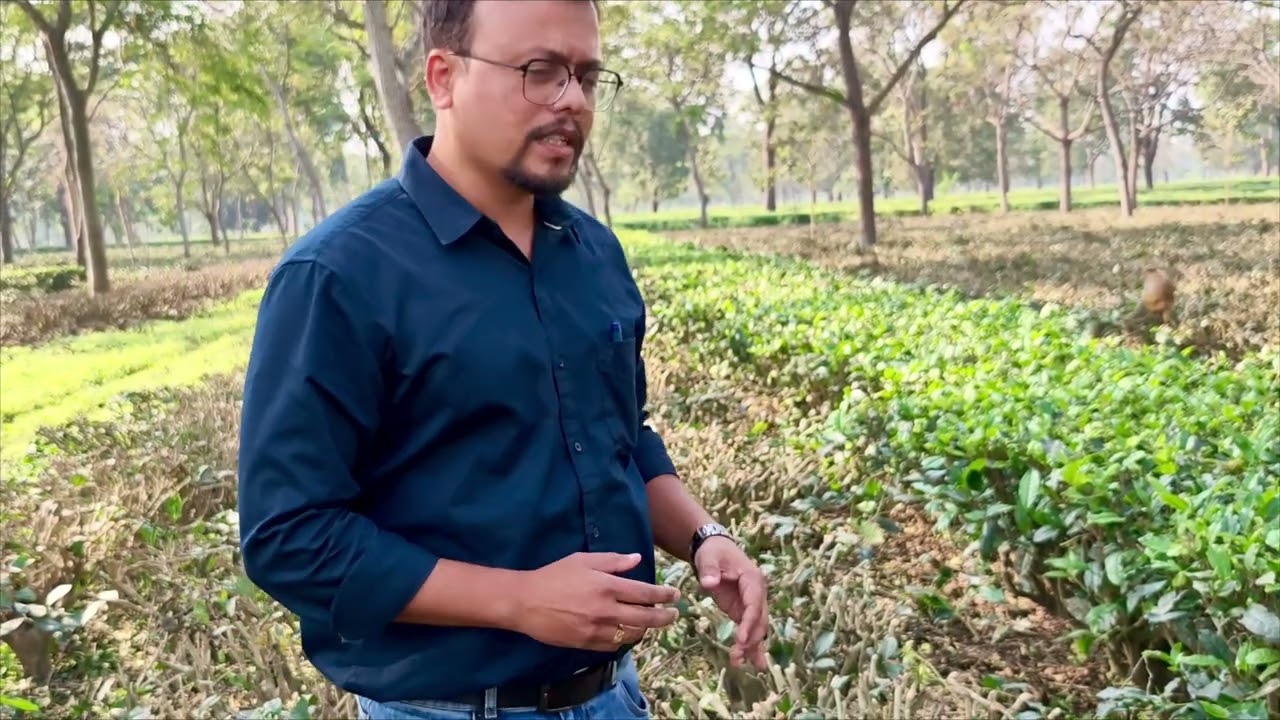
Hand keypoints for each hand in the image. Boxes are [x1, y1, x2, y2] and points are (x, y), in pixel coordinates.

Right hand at [515, 552, 680, 651]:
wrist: (526, 602)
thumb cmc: (554, 576)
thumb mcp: (583, 560)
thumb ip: (613, 561)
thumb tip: (637, 559)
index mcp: (607, 586)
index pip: (646, 594)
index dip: (664, 596)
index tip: (674, 596)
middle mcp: (606, 610)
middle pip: (646, 618)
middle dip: (665, 617)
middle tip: (674, 615)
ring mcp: (597, 630)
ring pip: (632, 634)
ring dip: (646, 629)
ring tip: (652, 623)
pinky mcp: (587, 643)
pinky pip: (615, 645)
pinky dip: (626, 639)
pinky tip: (629, 632)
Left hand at [695, 537, 768, 669]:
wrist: (714, 550)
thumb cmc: (713, 552)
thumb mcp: (708, 557)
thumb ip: (708, 569)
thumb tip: (710, 583)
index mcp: (753, 579)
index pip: (754, 604)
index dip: (749, 622)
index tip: (741, 638)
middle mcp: (757, 593)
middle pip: (759, 620)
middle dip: (750, 639)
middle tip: (737, 656)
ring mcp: (751, 603)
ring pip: (756, 628)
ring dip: (750, 647)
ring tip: (739, 664)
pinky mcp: (743, 610)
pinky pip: (749, 630)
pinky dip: (749, 645)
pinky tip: (749, 662)